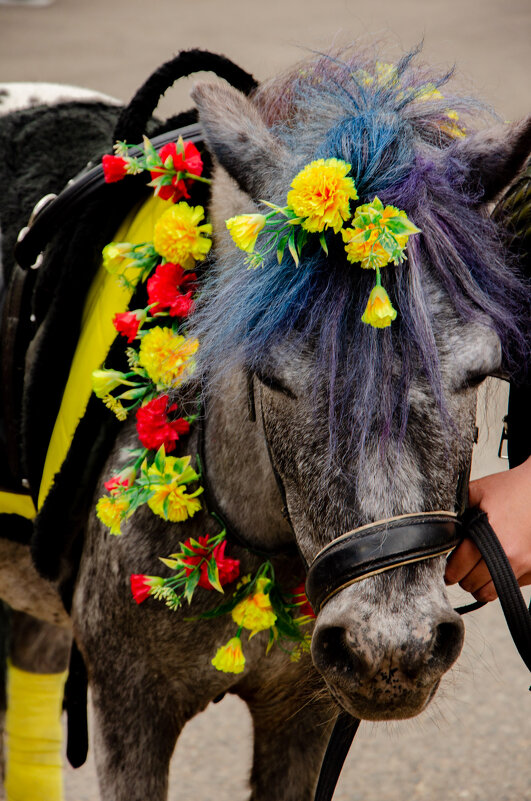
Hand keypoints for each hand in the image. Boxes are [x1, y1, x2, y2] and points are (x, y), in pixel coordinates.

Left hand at [445, 456, 530, 601]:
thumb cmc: (511, 489)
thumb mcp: (478, 491)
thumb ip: (456, 508)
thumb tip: (436, 525)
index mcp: (490, 535)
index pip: (458, 567)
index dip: (447, 570)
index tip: (446, 567)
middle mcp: (508, 555)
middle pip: (470, 584)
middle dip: (461, 575)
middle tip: (460, 564)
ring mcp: (524, 565)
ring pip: (488, 593)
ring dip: (477, 584)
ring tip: (475, 568)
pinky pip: (507, 588)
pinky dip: (497, 581)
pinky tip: (494, 565)